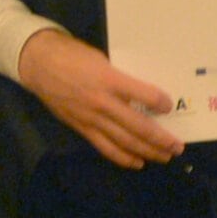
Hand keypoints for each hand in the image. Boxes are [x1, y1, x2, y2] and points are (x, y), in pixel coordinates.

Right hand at [16, 27, 183, 168]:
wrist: (39, 64)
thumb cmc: (72, 55)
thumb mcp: (101, 59)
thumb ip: (120, 78)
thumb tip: (142, 93)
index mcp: (109, 79)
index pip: (144, 95)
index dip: (161, 103)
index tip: (170, 106)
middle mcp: (103, 102)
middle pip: (138, 127)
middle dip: (161, 139)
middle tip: (178, 146)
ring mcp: (92, 119)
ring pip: (125, 142)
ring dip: (147, 151)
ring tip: (164, 156)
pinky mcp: (82, 129)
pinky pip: (106, 148)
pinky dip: (123, 158)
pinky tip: (137, 162)